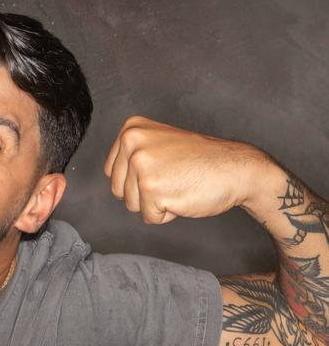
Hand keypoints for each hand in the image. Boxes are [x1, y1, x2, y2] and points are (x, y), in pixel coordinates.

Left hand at [103, 115, 269, 223]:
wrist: (236, 168)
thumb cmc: (199, 160)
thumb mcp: (157, 142)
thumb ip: (131, 154)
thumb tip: (109, 175)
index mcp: (131, 129)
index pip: (111, 172)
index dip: (136, 179)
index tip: (162, 168)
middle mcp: (132, 143)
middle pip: (118, 190)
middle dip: (144, 193)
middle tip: (172, 177)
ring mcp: (141, 166)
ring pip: (131, 205)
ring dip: (155, 203)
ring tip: (178, 184)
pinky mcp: (153, 190)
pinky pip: (150, 217)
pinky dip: (166, 214)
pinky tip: (182, 195)